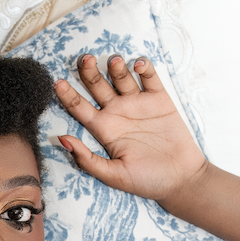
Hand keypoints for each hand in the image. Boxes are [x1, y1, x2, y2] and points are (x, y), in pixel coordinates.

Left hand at [54, 54, 206, 203]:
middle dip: (89, 71)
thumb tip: (62, 139)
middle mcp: (117, 112)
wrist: (181, 179)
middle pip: (96, 85)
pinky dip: (144, 68)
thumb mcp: (113, 175)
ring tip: (115, 62)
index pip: (78, 107)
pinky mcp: (159, 99)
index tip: (58, 83)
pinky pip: (149, 78)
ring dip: (116, 66)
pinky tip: (139, 65)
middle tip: (86, 59)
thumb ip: (87, 160)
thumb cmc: (146, 181)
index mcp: (103, 128)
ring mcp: (137, 104)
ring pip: (121, 77)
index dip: (67, 94)